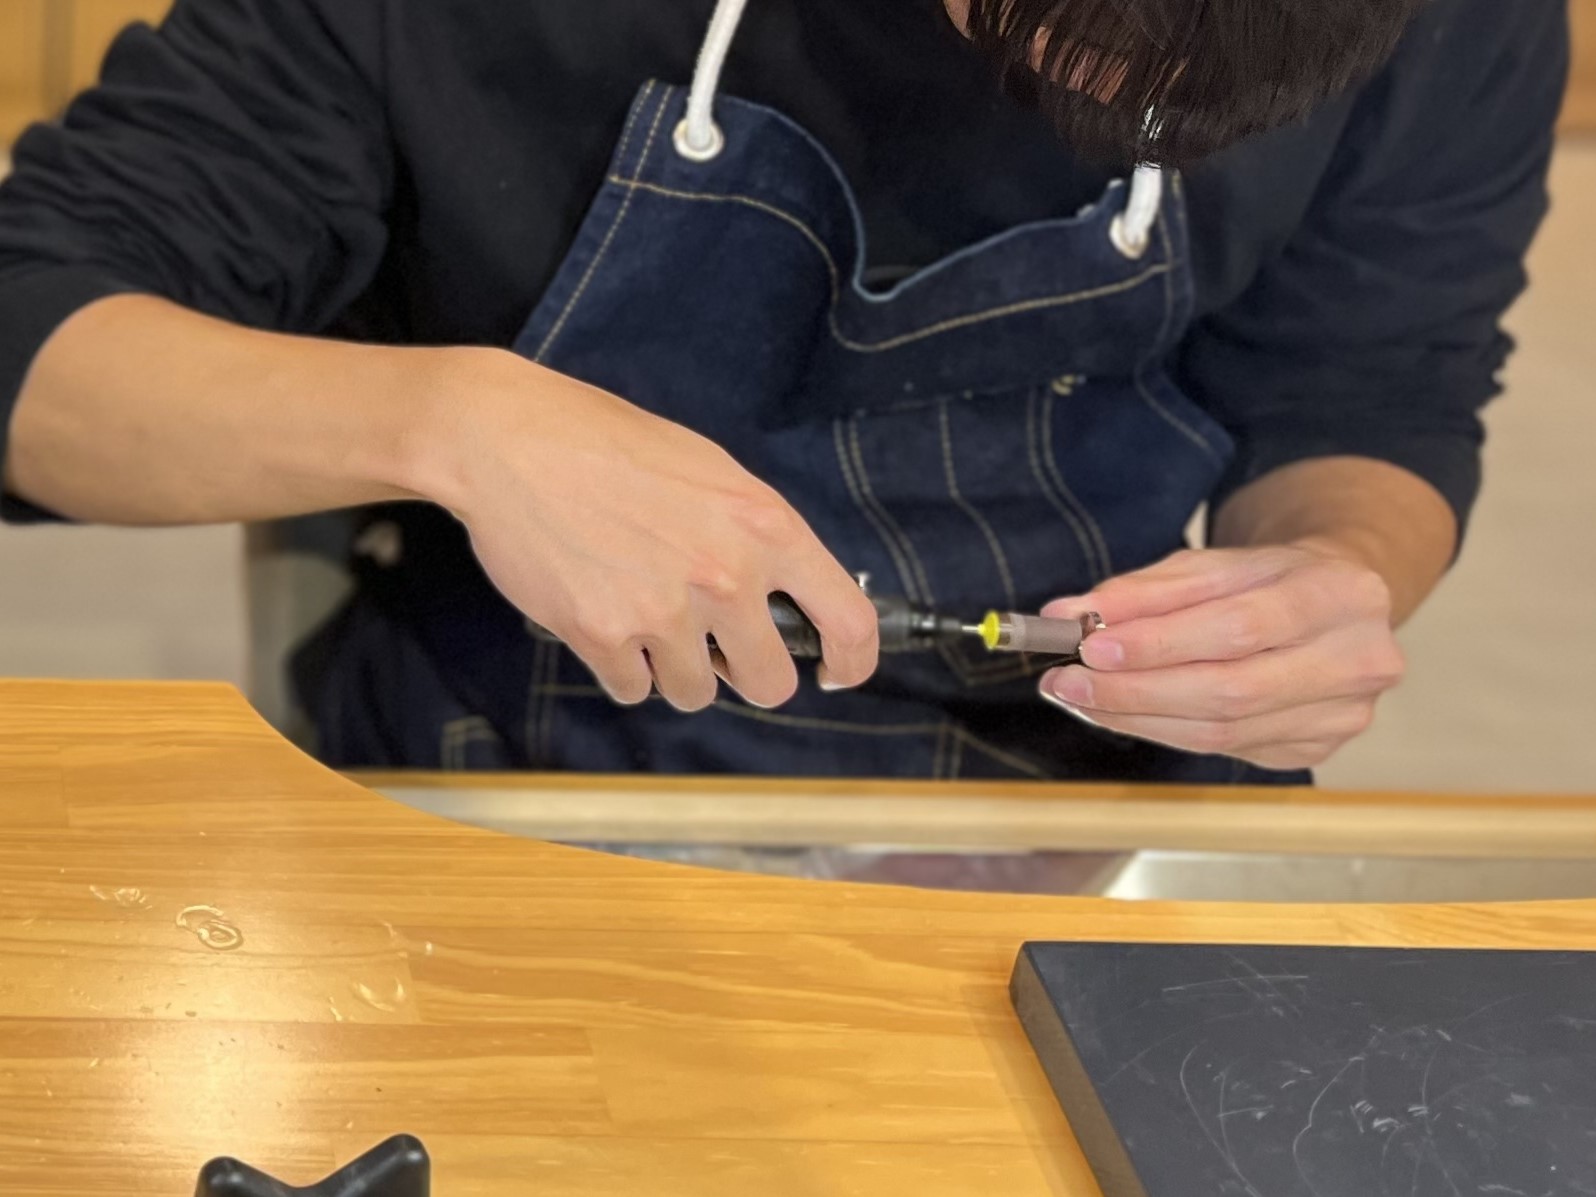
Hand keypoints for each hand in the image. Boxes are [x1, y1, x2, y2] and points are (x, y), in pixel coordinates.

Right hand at [418, 350, 878, 710]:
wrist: (510, 440)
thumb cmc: (610, 445)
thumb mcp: (712, 471)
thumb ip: (757, 536)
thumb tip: (788, 599)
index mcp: (767, 526)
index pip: (849, 620)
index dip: (851, 661)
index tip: (833, 671)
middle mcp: (727, 575)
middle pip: (770, 684)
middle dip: (745, 673)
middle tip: (714, 645)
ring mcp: (665, 611)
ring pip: (695, 692)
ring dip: (674, 667)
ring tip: (642, 610)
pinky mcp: (603, 635)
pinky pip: (633, 689)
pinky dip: (620, 665)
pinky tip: (602, 613)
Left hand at [1038, 540, 1405, 769]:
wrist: (1333, 602)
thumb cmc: (1270, 580)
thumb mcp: (1213, 564)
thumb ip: (1143, 590)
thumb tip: (1069, 614)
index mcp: (1341, 594)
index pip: (1239, 627)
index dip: (1161, 643)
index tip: (1092, 645)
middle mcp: (1358, 660)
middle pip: (1230, 690)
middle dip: (1137, 690)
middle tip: (1071, 681)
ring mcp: (1344, 714)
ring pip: (1222, 731)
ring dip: (1139, 717)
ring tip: (1082, 697)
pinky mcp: (1318, 747)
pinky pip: (1225, 747)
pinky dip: (1164, 731)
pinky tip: (1126, 714)